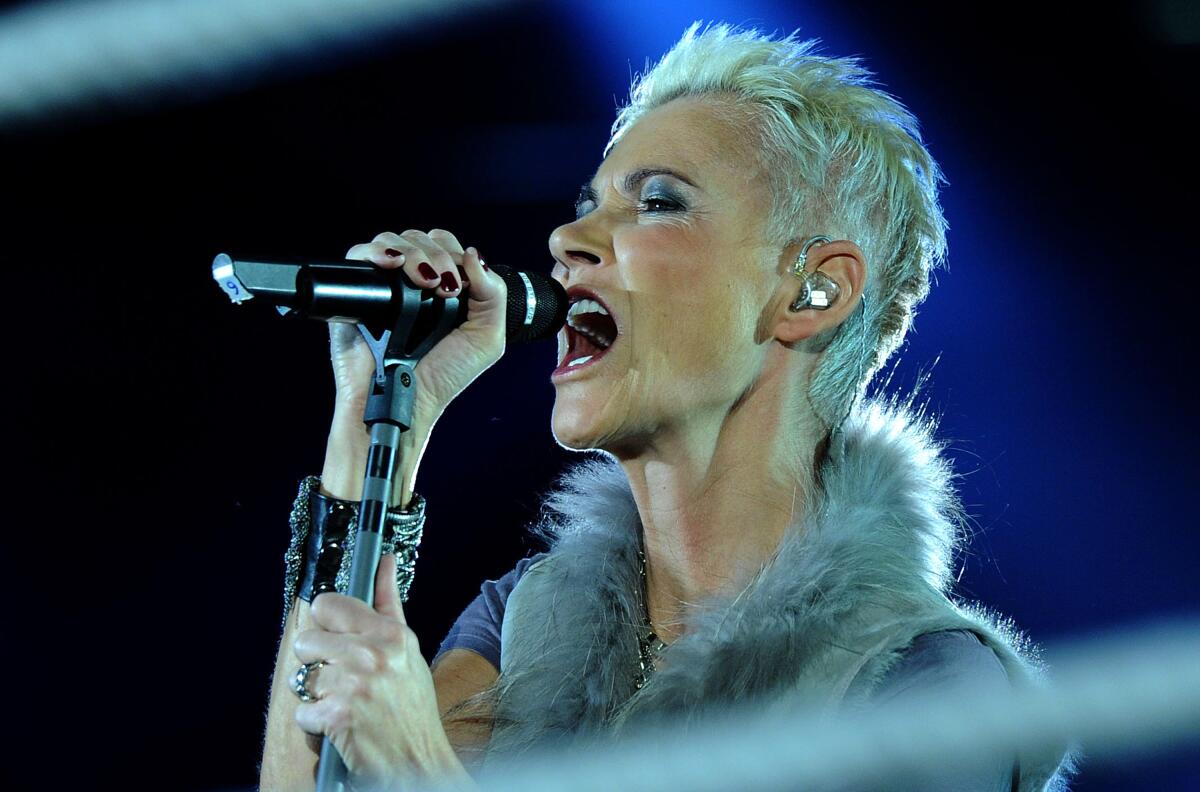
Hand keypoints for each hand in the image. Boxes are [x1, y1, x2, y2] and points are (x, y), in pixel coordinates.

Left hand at [293, 555, 458, 783]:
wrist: (416, 760)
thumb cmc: (411, 707)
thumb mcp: (408, 650)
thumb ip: (389, 604)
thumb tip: (385, 561)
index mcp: (390, 633)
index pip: (329, 603)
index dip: (326, 621)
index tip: (334, 634)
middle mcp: (371, 654)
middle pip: (306, 639)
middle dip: (317, 661)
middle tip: (341, 677)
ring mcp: (352, 684)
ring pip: (302, 676)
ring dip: (316, 694)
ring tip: (343, 702)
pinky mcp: (336, 715)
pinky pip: (302, 709)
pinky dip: (315, 722)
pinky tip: (339, 724)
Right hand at [331, 229, 505, 425]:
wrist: (405, 401)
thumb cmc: (442, 376)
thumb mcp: (486, 338)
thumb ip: (494, 294)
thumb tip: (474, 254)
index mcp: (443, 289)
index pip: (446, 246)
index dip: (454, 253)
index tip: (458, 283)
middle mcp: (411, 284)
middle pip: (420, 238)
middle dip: (437, 255)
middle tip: (444, 288)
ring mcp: (383, 286)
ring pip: (393, 241)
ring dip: (413, 254)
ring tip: (423, 282)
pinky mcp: (355, 292)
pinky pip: (358, 255)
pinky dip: (376, 251)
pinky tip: (391, 264)